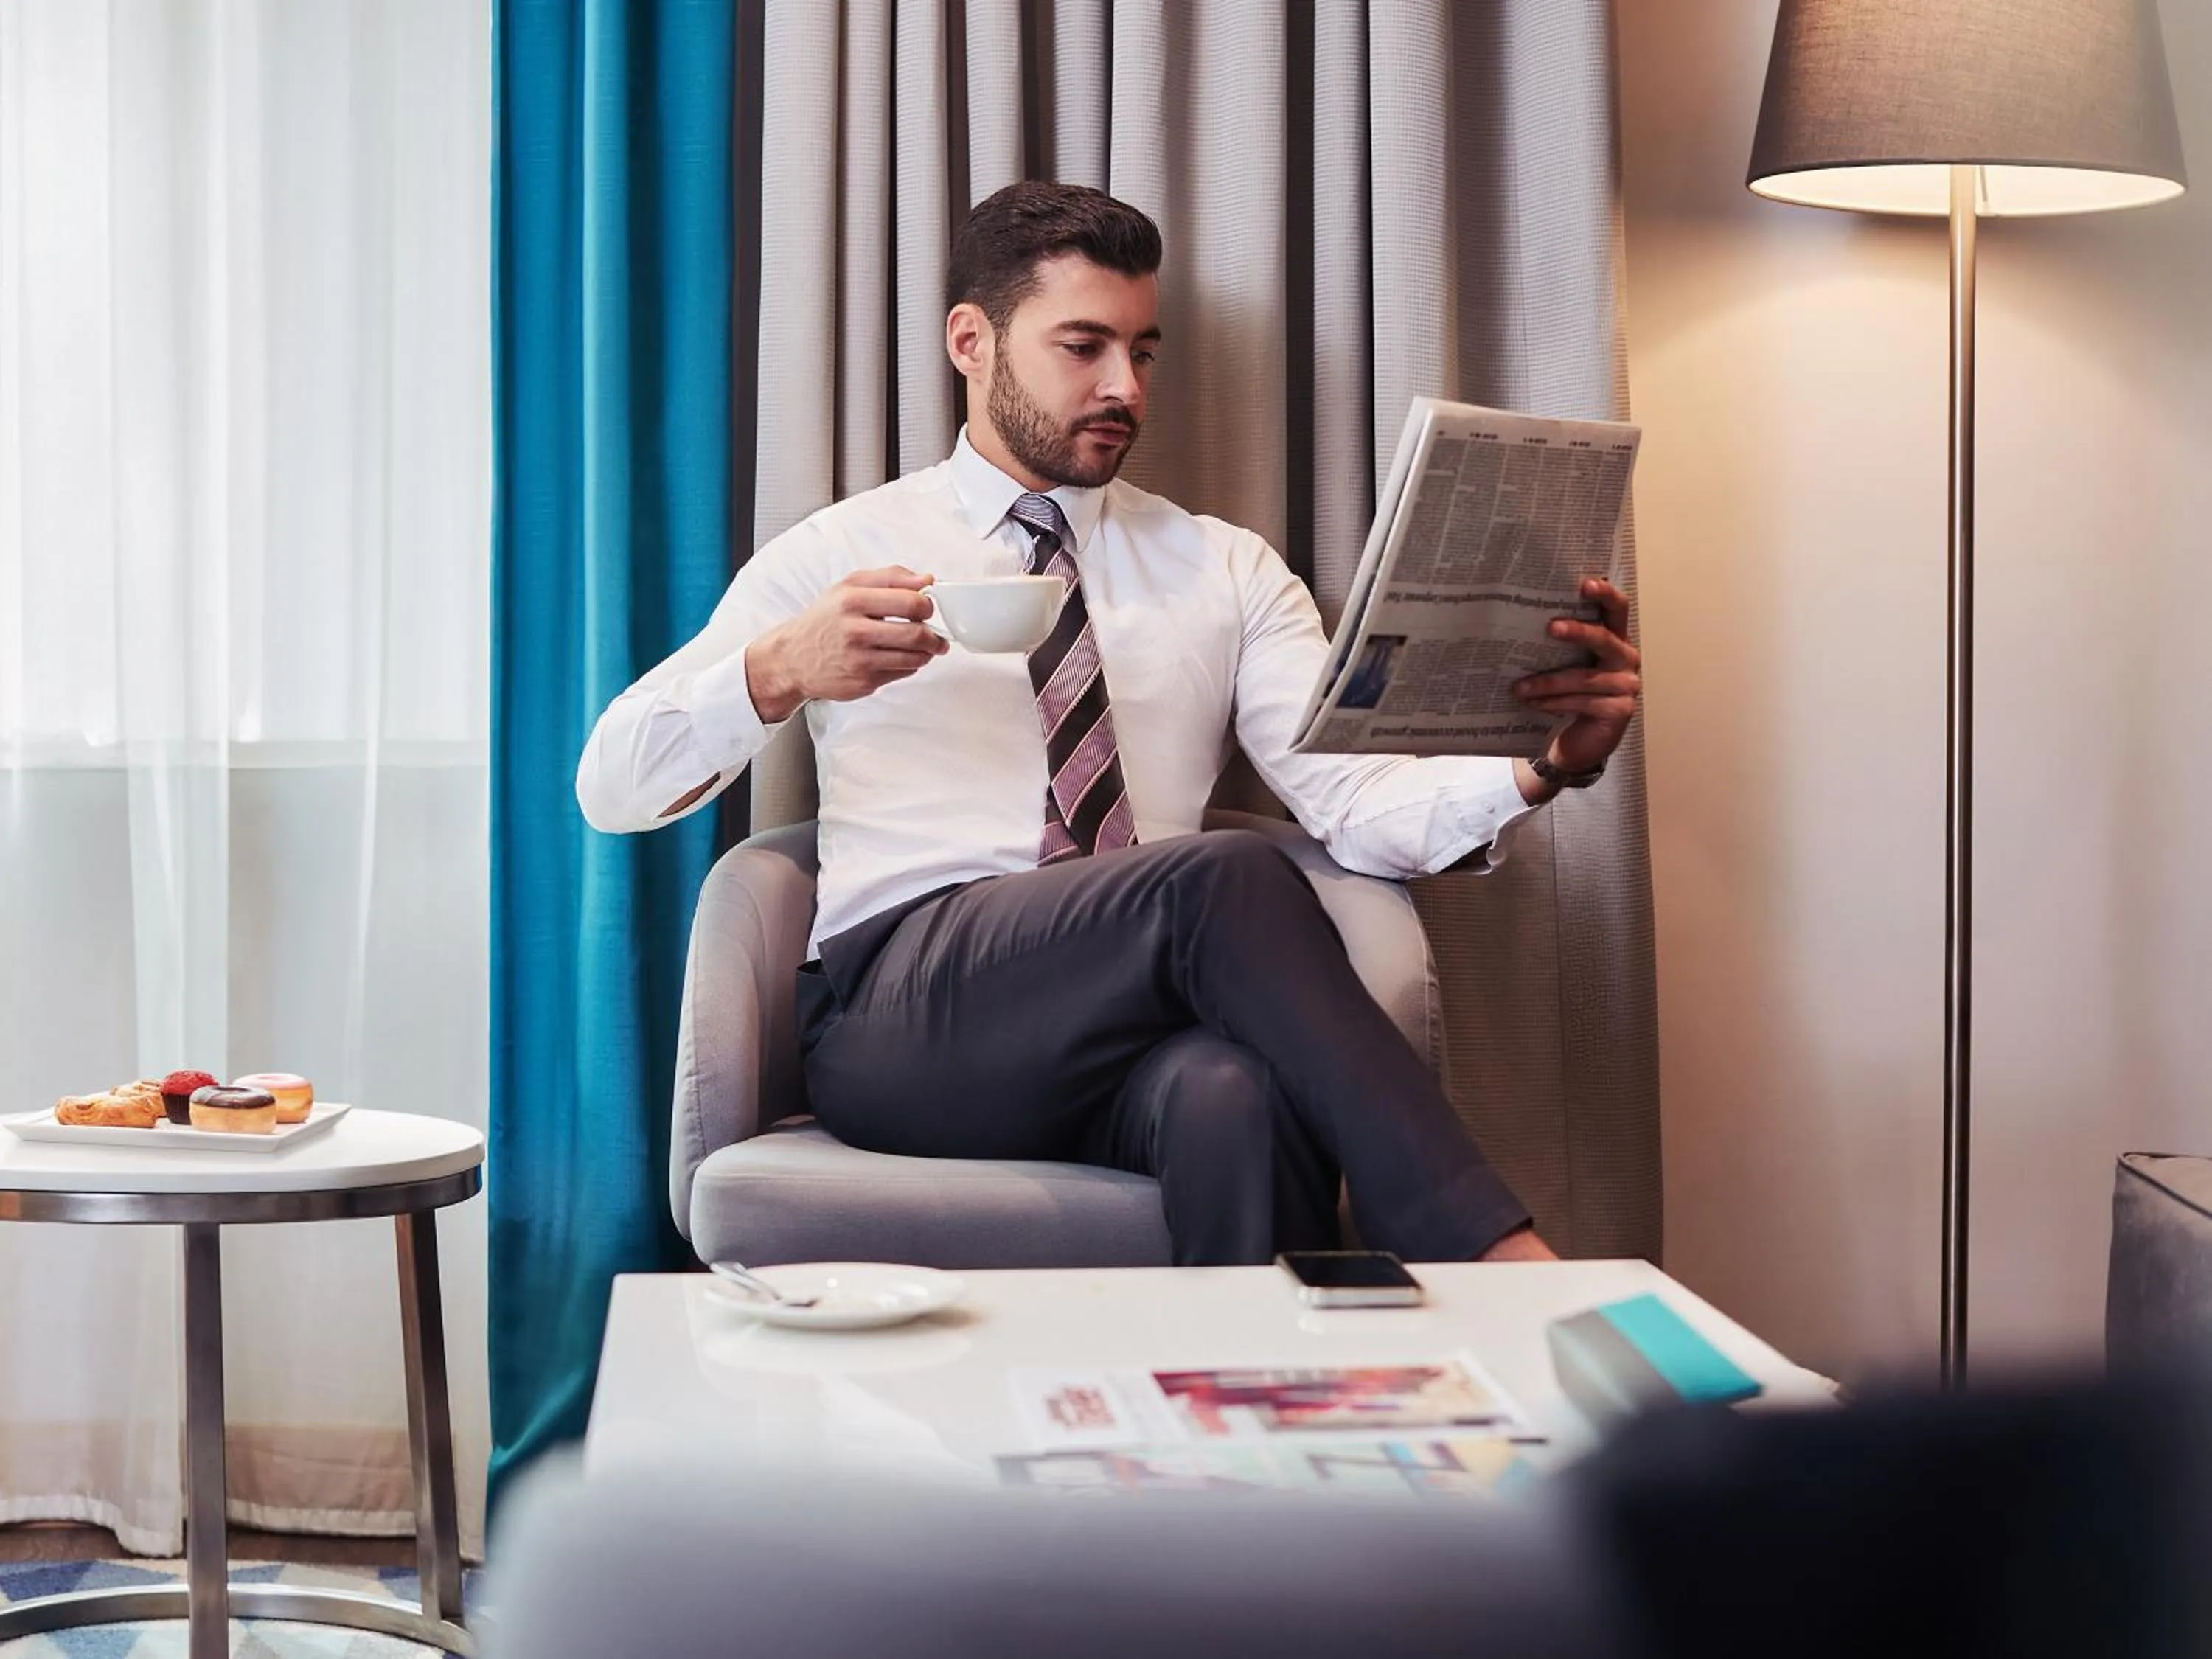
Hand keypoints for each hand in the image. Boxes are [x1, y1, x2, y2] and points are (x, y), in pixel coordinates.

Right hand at [745, 565, 947, 722]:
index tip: (928, 608)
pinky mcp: (863, 683)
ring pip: (914, 658)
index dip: (928, 606)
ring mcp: (859, 660)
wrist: (793, 658)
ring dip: (927, 652)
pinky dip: (909, 665)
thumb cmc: (825, 619)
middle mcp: (855, 631)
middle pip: (916, 634)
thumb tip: (927, 580)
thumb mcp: (849, 586)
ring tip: (924, 646)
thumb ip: (890, 577)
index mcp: (852, 600)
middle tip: (935, 633)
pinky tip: (900, 657)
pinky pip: (902, 674)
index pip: (910, 602)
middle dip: (934, 634)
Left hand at [1512, 577, 1640, 775]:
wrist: (1577, 741)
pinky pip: (1583, 702)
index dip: (1605, 594)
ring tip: (1519, 687)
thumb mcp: (1563, 665)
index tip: (1584, 583)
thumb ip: (1557, 645)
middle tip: (1551, 627)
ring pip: (1585, 678)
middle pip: (1604, 639)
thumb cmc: (1569, 695)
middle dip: (1578, 631)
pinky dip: (1554, 703)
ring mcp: (1627, 685)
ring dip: (1548, 682)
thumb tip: (1517, 621)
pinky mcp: (1620, 710)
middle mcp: (1625, 657)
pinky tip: (1533, 704)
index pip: (1616, 609)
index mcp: (1614, 638)